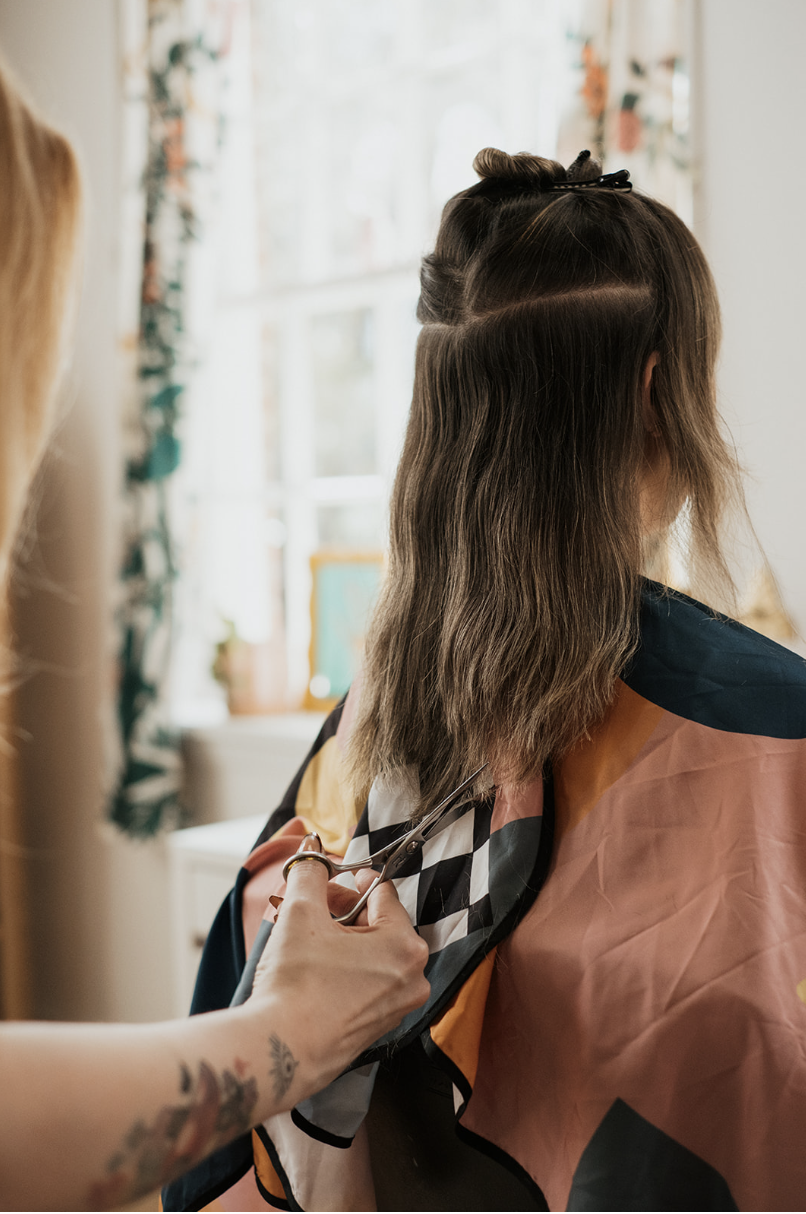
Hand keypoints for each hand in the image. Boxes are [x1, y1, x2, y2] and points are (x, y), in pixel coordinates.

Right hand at [249, 857, 429, 1098]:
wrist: (280, 1051)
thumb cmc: (296, 984)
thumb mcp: (300, 912)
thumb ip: (310, 874)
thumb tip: (311, 851)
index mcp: (405, 945)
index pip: (383, 893)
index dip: (352, 880)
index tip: (332, 877)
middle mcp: (412, 977)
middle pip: (380, 923)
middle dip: (343, 909)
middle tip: (312, 904)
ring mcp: (397, 1006)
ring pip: (373, 954)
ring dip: (342, 938)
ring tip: (305, 933)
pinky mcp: (377, 1027)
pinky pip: (368, 982)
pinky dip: (345, 967)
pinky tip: (313, 964)